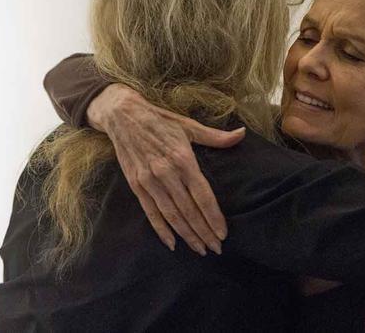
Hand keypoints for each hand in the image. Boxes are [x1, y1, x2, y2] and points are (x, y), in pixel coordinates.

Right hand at [87, 83, 245, 254]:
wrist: (122, 115)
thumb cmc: (160, 120)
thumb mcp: (189, 126)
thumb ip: (216, 136)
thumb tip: (241, 134)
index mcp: (182, 159)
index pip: (202, 195)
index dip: (213, 216)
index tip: (223, 233)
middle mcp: (166, 173)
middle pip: (188, 210)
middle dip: (203, 232)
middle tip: (216, 249)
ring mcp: (149, 181)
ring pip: (171, 215)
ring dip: (186, 235)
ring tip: (200, 249)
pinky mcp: (136, 185)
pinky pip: (150, 212)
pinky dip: (161, 230)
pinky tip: (172, 243)